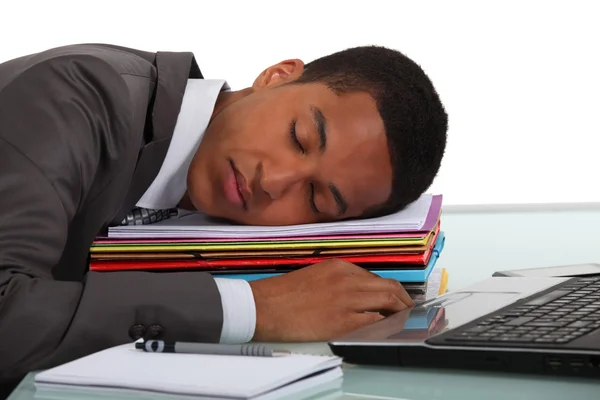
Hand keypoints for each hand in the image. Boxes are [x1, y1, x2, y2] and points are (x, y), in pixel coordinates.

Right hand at [249, 258, 413, 341]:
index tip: (395, 298)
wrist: (264, 307)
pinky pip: (375, 322)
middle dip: (402, 300)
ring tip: (402, 320)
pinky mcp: (343, 320)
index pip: (376, 278)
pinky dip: (386, 325)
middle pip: (388, 288)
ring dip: (399, 312)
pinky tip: (387, 330)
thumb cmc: (283, 294)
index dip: (389, 290)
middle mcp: (347, 279)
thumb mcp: (314, 275)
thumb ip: (337, 281)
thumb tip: (356, 294)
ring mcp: (347, 299)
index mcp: (339, 266)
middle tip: (407, 310)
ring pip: (388, 303)